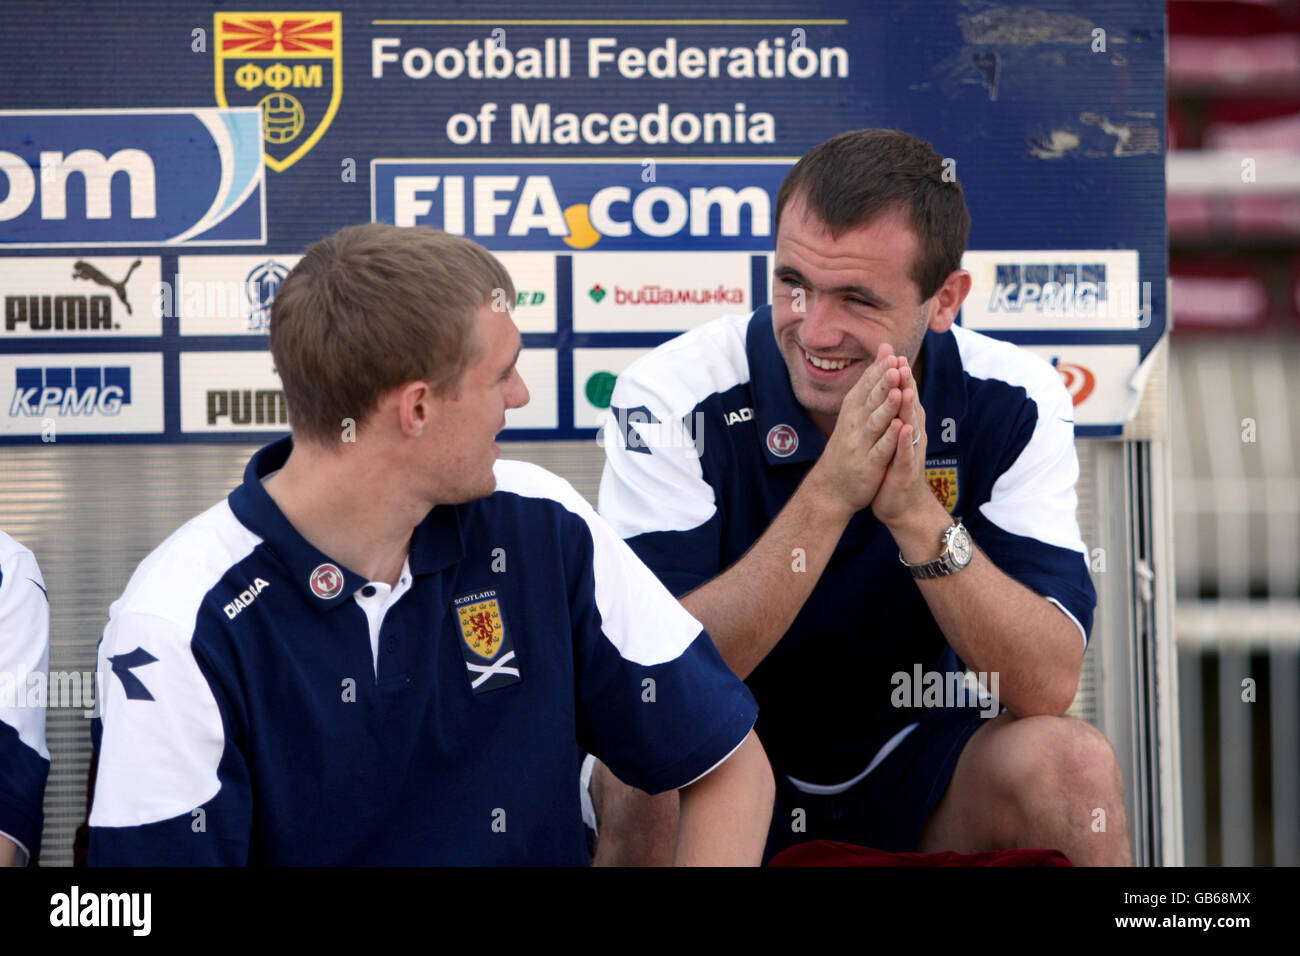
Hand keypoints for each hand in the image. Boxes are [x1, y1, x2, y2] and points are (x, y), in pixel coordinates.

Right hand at [804, 345, 905, 519]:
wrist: (832, 486)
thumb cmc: (848, 444)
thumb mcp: (856, 410)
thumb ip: (871, 381)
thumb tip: (885, 349)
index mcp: (852, 410)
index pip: (866, 386)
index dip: (879, 371)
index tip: (891, 353)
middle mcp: (854, 424)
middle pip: (870, 400)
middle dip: (883, 383)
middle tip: (895, 365)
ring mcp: (860, 445)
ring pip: (875, 423)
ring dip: (886, 407)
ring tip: (898, 392)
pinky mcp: (868, 465)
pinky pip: (880, 450)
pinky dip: (889, 439)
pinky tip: (899, 428)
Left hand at [871, 360, 943, 535]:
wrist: (902, 504)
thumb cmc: (895, 467)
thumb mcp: (893, 436)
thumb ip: (894, 412)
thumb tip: (893, 387)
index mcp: (906, 425)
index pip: (903, 396)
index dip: (899, 376)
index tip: (893, 353)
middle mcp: (912, 435)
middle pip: (910, 405)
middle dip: (906, 384)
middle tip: (901, 361)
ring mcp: (911, 452)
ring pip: (911, 426)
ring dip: (909, 408)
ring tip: (905, 389)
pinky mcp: (907, 470)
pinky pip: (906, 454)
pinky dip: (905, 441)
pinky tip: (903, 429)